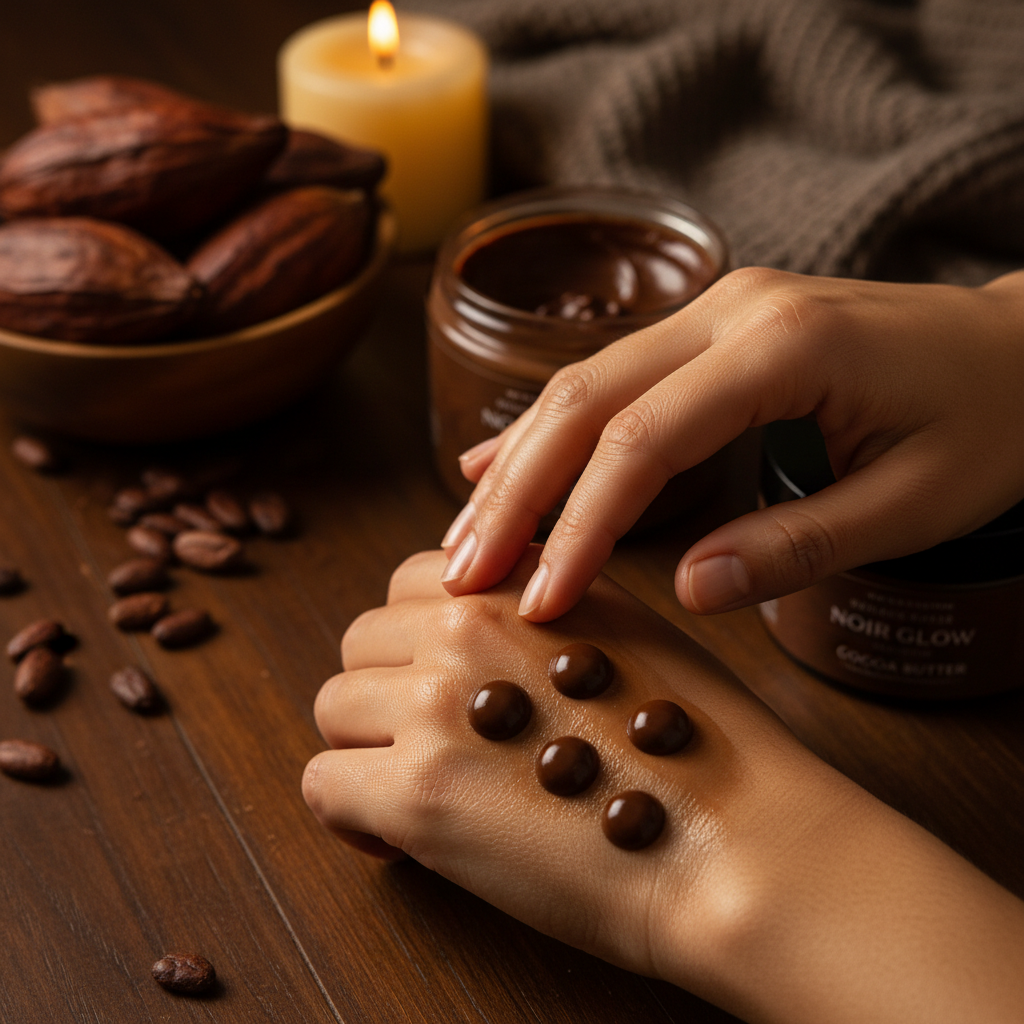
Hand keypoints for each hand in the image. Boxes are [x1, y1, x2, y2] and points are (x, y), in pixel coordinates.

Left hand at [303, 546, 814, 985]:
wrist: (736, 840)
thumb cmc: (701, 749)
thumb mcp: (630, 632)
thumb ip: (548, 609)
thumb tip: (482, 632)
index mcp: (523, 580)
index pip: (410, 582)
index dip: (418, 641)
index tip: (442, 686)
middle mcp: (470, 624)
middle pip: (361, 640)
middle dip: (387, 694)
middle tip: (434, 748)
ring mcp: (436, 703)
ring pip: (333, 706)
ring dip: (367, 750)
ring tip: (424, 795)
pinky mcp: (417, 793)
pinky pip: (322, 784)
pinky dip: (350, 816)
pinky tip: (402, 842)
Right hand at [439, 267, 1023, 620]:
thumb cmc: (992, 422)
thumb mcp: (916, 501)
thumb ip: (797, 544)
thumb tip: (687, 590)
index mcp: (783, 348)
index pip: (643, 442)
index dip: (581, 526)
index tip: (540, 600)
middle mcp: (731, 311)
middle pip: (587, 400)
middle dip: (518, 494)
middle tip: (463, 572)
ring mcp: (717, 309)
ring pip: (585, 382)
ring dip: (520, 462)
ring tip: (466, 535)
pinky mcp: (711, 328)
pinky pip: (612, 375)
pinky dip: (552, 427)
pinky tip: (498, 465)